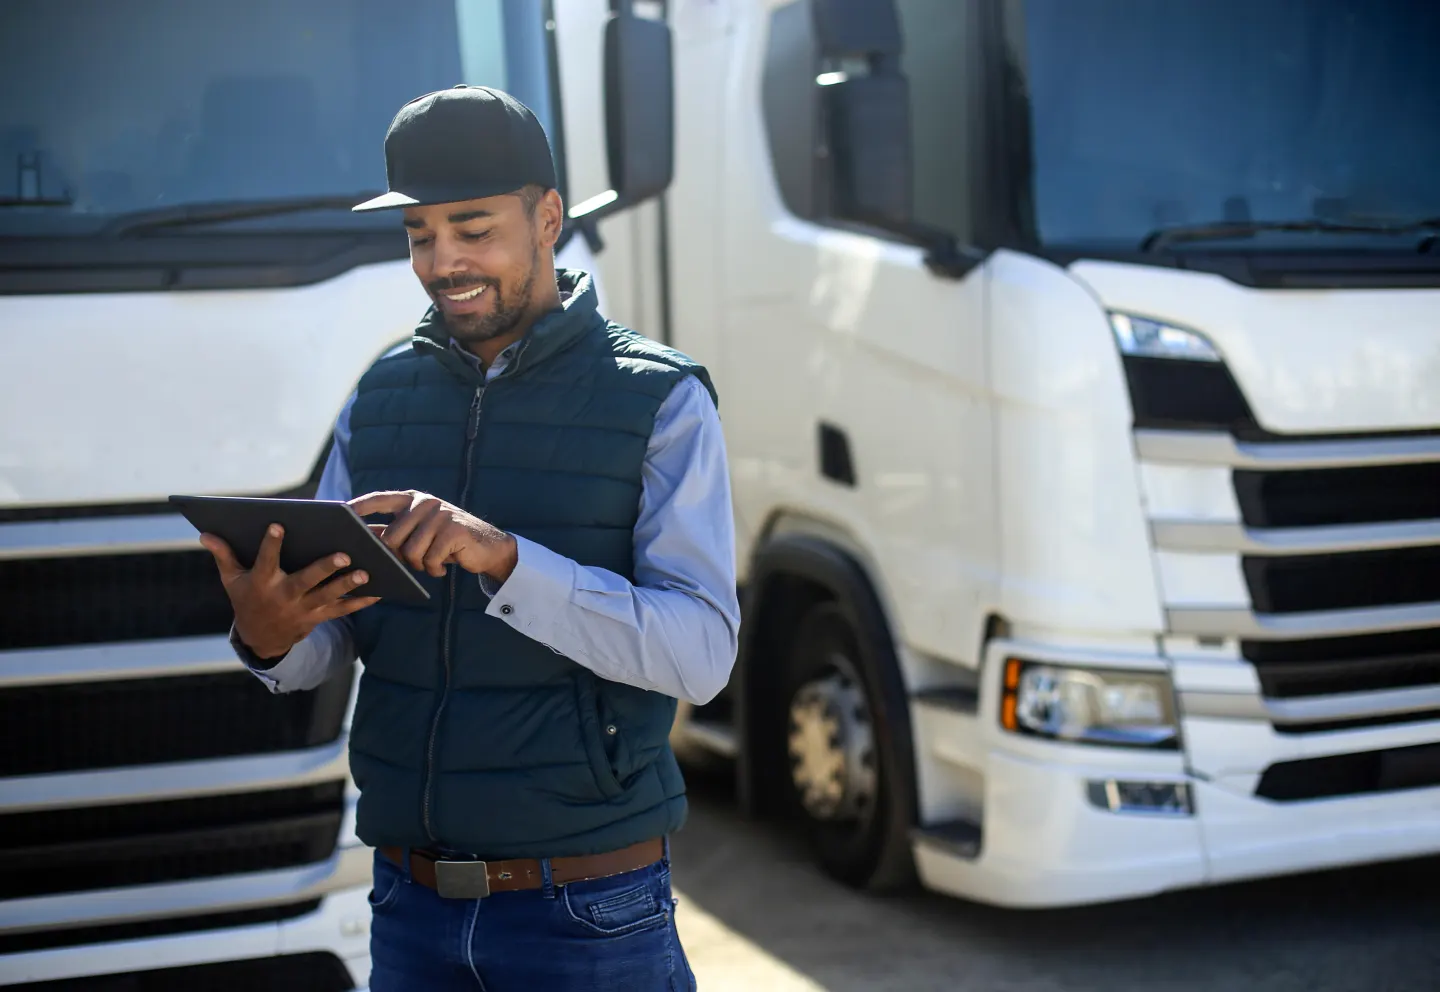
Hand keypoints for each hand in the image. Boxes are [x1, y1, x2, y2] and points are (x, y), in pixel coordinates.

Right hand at [200, 525, 380, 659]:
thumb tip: (205, 534)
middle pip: (306, 580)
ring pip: (328, 595)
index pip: (265, 560)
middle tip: (343, 553)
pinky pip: (342, 610)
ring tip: (367, 572)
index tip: (277, 525)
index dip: (270, 544)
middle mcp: (284, 596)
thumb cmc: (246, 599)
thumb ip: (224, 555)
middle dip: (324, 568)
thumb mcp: (231, 580)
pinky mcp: (318, 617)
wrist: (260, 638)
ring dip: (347, 585)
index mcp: (262, 583)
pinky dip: (361, 602)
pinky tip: (379, 591)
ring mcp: (303, 609)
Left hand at [349, 490, 518, 580]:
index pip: (378, 499)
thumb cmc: (445, 541)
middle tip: (416, 561)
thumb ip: (394, 531)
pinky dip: (435, 569)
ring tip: (432, 562)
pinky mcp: (454, 530)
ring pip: (411, 552)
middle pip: (392, 537)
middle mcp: (424, 503)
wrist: (487, 546)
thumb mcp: (419, 532)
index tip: (340, 515)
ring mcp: (440, 515)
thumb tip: (360, 541)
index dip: (358, 507)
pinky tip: (444, 565)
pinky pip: (431, 559)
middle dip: (399, 557)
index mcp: (412, 499)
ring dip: (420, 564)